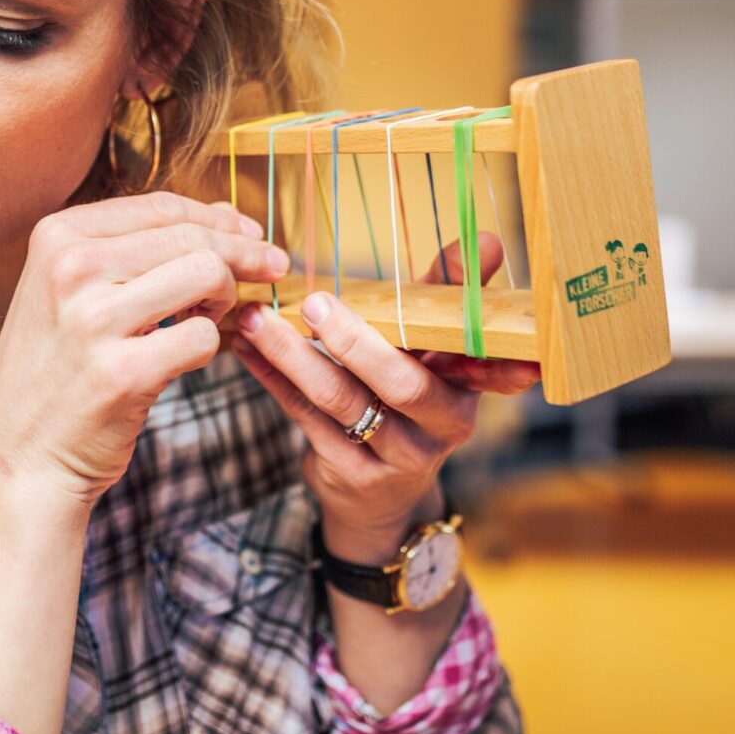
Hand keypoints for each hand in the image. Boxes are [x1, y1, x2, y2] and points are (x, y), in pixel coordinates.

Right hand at [0, 192, 290, 510]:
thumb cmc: (58, 365)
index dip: (219, 218)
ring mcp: (94, 321)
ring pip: (207, 275)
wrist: (20, 451)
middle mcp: (70, 269)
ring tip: (213, 317)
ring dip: (226, 297)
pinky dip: (211, 345)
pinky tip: (192, 355)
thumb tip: (229, 217)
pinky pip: (203, 337)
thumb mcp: (74, 288)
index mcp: (57, 236)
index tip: (253, 234)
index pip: (161, 207)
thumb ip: (143, 247)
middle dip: (244, 252)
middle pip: (192, 237)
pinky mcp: (123, 373)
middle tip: (270, 268)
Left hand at [229, 235, 540, 561]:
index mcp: (469, 388)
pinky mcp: (351, 475)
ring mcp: (397, 457)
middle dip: (355, 340)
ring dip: (294, 355)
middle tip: (315, 302)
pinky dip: (274, 378)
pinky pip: (306, 418)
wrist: (380, 496)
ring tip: (258, 319)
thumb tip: (486, 238)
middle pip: (402, 385)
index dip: (483, 339)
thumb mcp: (430, 348)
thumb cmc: (405, 396)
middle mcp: (442, 427)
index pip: (479, 358)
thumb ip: (447, 293)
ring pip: (342, 401)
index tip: (481, 319)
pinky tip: (248, 348)